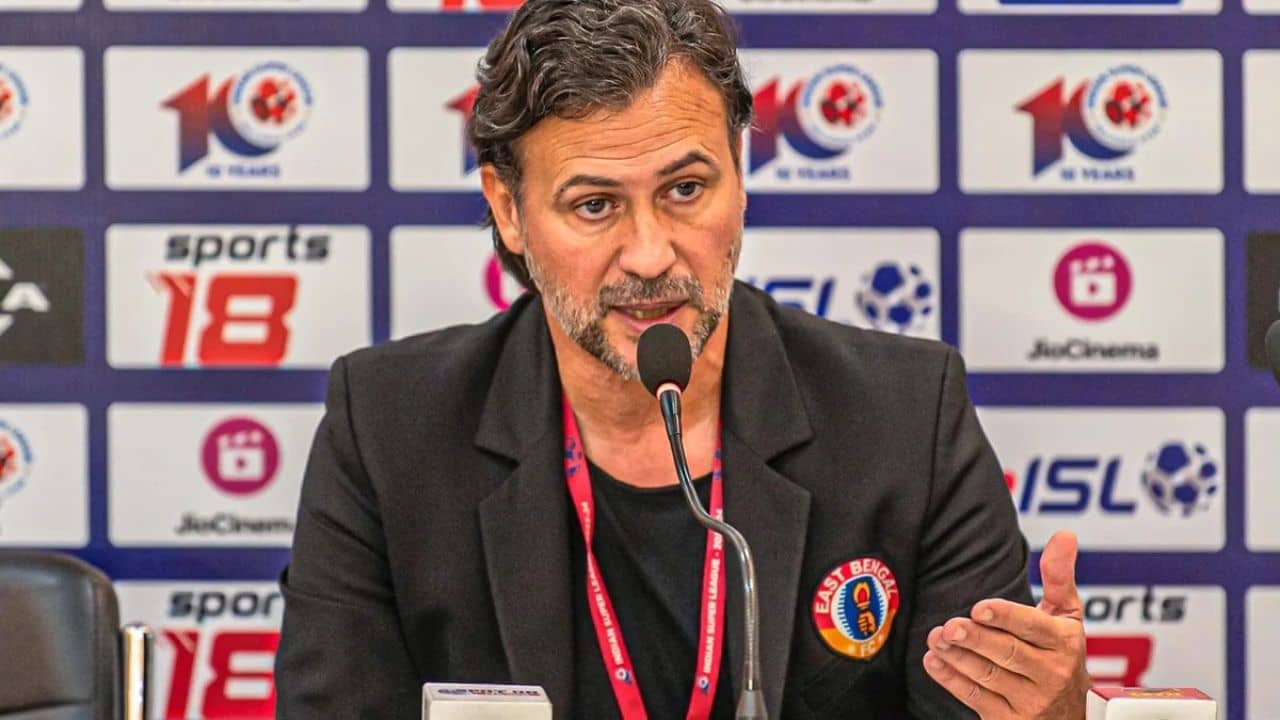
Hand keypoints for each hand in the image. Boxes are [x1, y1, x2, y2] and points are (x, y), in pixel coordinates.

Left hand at [922, 530, 1091, 718]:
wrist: (1068, 716)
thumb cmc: (1061, 654)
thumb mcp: (1066, 617)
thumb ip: (1059, 576)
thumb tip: (1065, 535)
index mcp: (1065, 643)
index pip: (1034, 628)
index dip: (1006, 618)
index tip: (979, 608)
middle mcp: (1051, 674)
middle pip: (1008, 653)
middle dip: (976, 639)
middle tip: (950, 625)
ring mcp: (1030, 701)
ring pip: (989, 676)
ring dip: (958, 657)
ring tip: (936, 638)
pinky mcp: (1008, 719)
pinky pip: (976, 699)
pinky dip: (951, 680)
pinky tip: (934, 662)